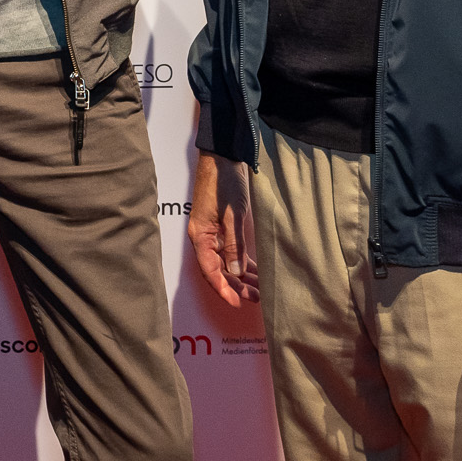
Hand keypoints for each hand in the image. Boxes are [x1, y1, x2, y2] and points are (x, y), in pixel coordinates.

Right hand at [188, 147, 258, 307]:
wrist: (223, 157)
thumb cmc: (223, 182)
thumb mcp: (232, 215)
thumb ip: (234, 244)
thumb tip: (236, 272)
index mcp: (202, 236)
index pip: (211, 271)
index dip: (224, 289)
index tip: (238, 303)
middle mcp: (205, 238)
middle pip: (218, 270)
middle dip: (236, 286)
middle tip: (257, 298)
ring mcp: (213, 233)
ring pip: (226, 263)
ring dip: (241, 276)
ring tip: (259, 289)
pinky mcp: (223, 227)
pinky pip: (231, 252)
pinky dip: (243, 263)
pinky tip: (255, 271)